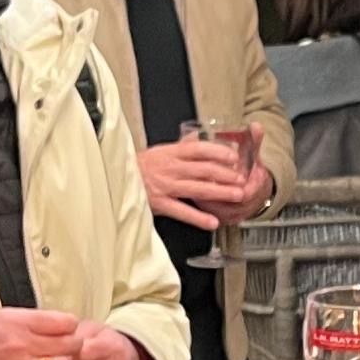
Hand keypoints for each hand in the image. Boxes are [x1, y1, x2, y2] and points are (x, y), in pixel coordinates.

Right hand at [0, 307, 89, 359]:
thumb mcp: (7, 315)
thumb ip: (36, 319)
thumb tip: (63, 322)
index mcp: (20, 323)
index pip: (64, 322)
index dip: (71, 324)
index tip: (68, 326)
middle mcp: (22, 345)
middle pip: (69, 344)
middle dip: (73, 342)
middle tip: (69, 341)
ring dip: (65, 359)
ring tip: (57, 355)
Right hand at [139, 135, 256, 229]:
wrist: (116, 179)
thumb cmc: (140, 166)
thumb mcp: (160, 151)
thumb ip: (181, 146)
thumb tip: (198, 136)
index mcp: (172, 153)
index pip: (199, 149)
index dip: (218, 152)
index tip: (234, 157)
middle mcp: (171, 168)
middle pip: (204, 170)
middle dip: (226, 175)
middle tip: (243, 179)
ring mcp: (166, 186)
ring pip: (198, 189)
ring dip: (220, 192)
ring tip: (237, 195)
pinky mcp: (160, 204)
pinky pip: (182, 211)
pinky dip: (198, 218)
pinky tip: (213, 222)